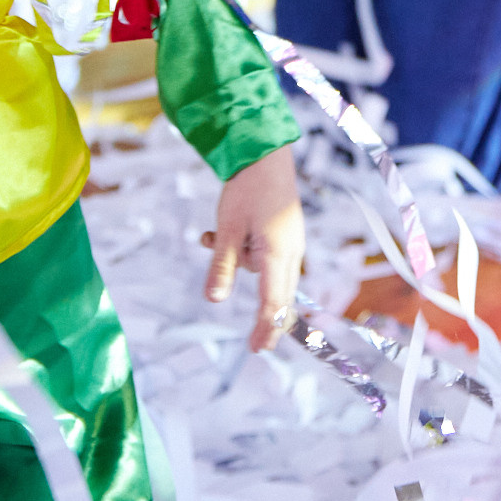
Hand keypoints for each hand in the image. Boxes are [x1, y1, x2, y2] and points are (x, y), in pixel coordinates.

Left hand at [205, 146, 304, 352]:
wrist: (264, 152)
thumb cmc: (246, 189)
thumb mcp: (227, 230)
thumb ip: (222, 266)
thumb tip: (215, 300)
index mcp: (277, 253)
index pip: (273, 302)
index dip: (266, 328)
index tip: (259, 349)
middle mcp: (290, 251)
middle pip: (280, 293)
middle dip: (267, 315)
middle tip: (259, 346)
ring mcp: (290, 241)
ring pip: (265, 270)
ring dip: (238, 262)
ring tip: (210, 237)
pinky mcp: (284, 232)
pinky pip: (264, 253)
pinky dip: (243, 249)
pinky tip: (216, 233)